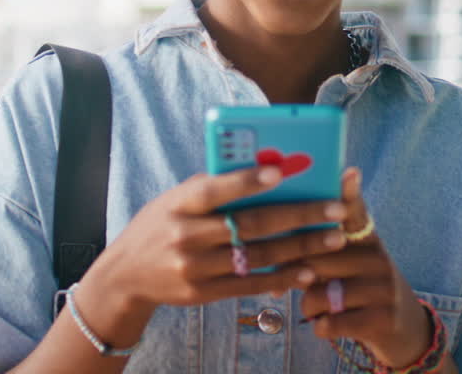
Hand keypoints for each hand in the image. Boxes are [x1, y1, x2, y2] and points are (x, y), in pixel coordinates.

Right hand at [76, 164, 350, 344]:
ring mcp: (196, 267)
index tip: (281, 172)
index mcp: (180, 204)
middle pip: (250, 224)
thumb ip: (212, 187)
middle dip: (298, 216)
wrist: (126, 274)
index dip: (247, 181)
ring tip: (334, 238)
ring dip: (301, 248)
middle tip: (335, 208)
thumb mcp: (175, 199)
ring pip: (258, 257)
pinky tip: (308, 271)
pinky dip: (282, 278)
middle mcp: (187, 236)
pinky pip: (250, 285)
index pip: (215, 190)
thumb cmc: (161, 225)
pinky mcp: (204, 293)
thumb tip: (265, 169)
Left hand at [298, 168, 434, 368]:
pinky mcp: (383, 319)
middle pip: (319, 257)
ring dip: (308, 306)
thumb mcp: (350, 266)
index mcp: (367, 241)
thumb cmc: (361, 292)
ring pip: (321, 292)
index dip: (350, 194)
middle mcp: (378, 259)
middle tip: (291, 284)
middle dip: (296, 274)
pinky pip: (333, 321)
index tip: (348, 172)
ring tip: (314, 309)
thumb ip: (320, 252)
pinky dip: (321, 326)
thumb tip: (273, 251)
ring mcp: (383, 288)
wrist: (405, 331)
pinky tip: (324, 326)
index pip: (356, 213)